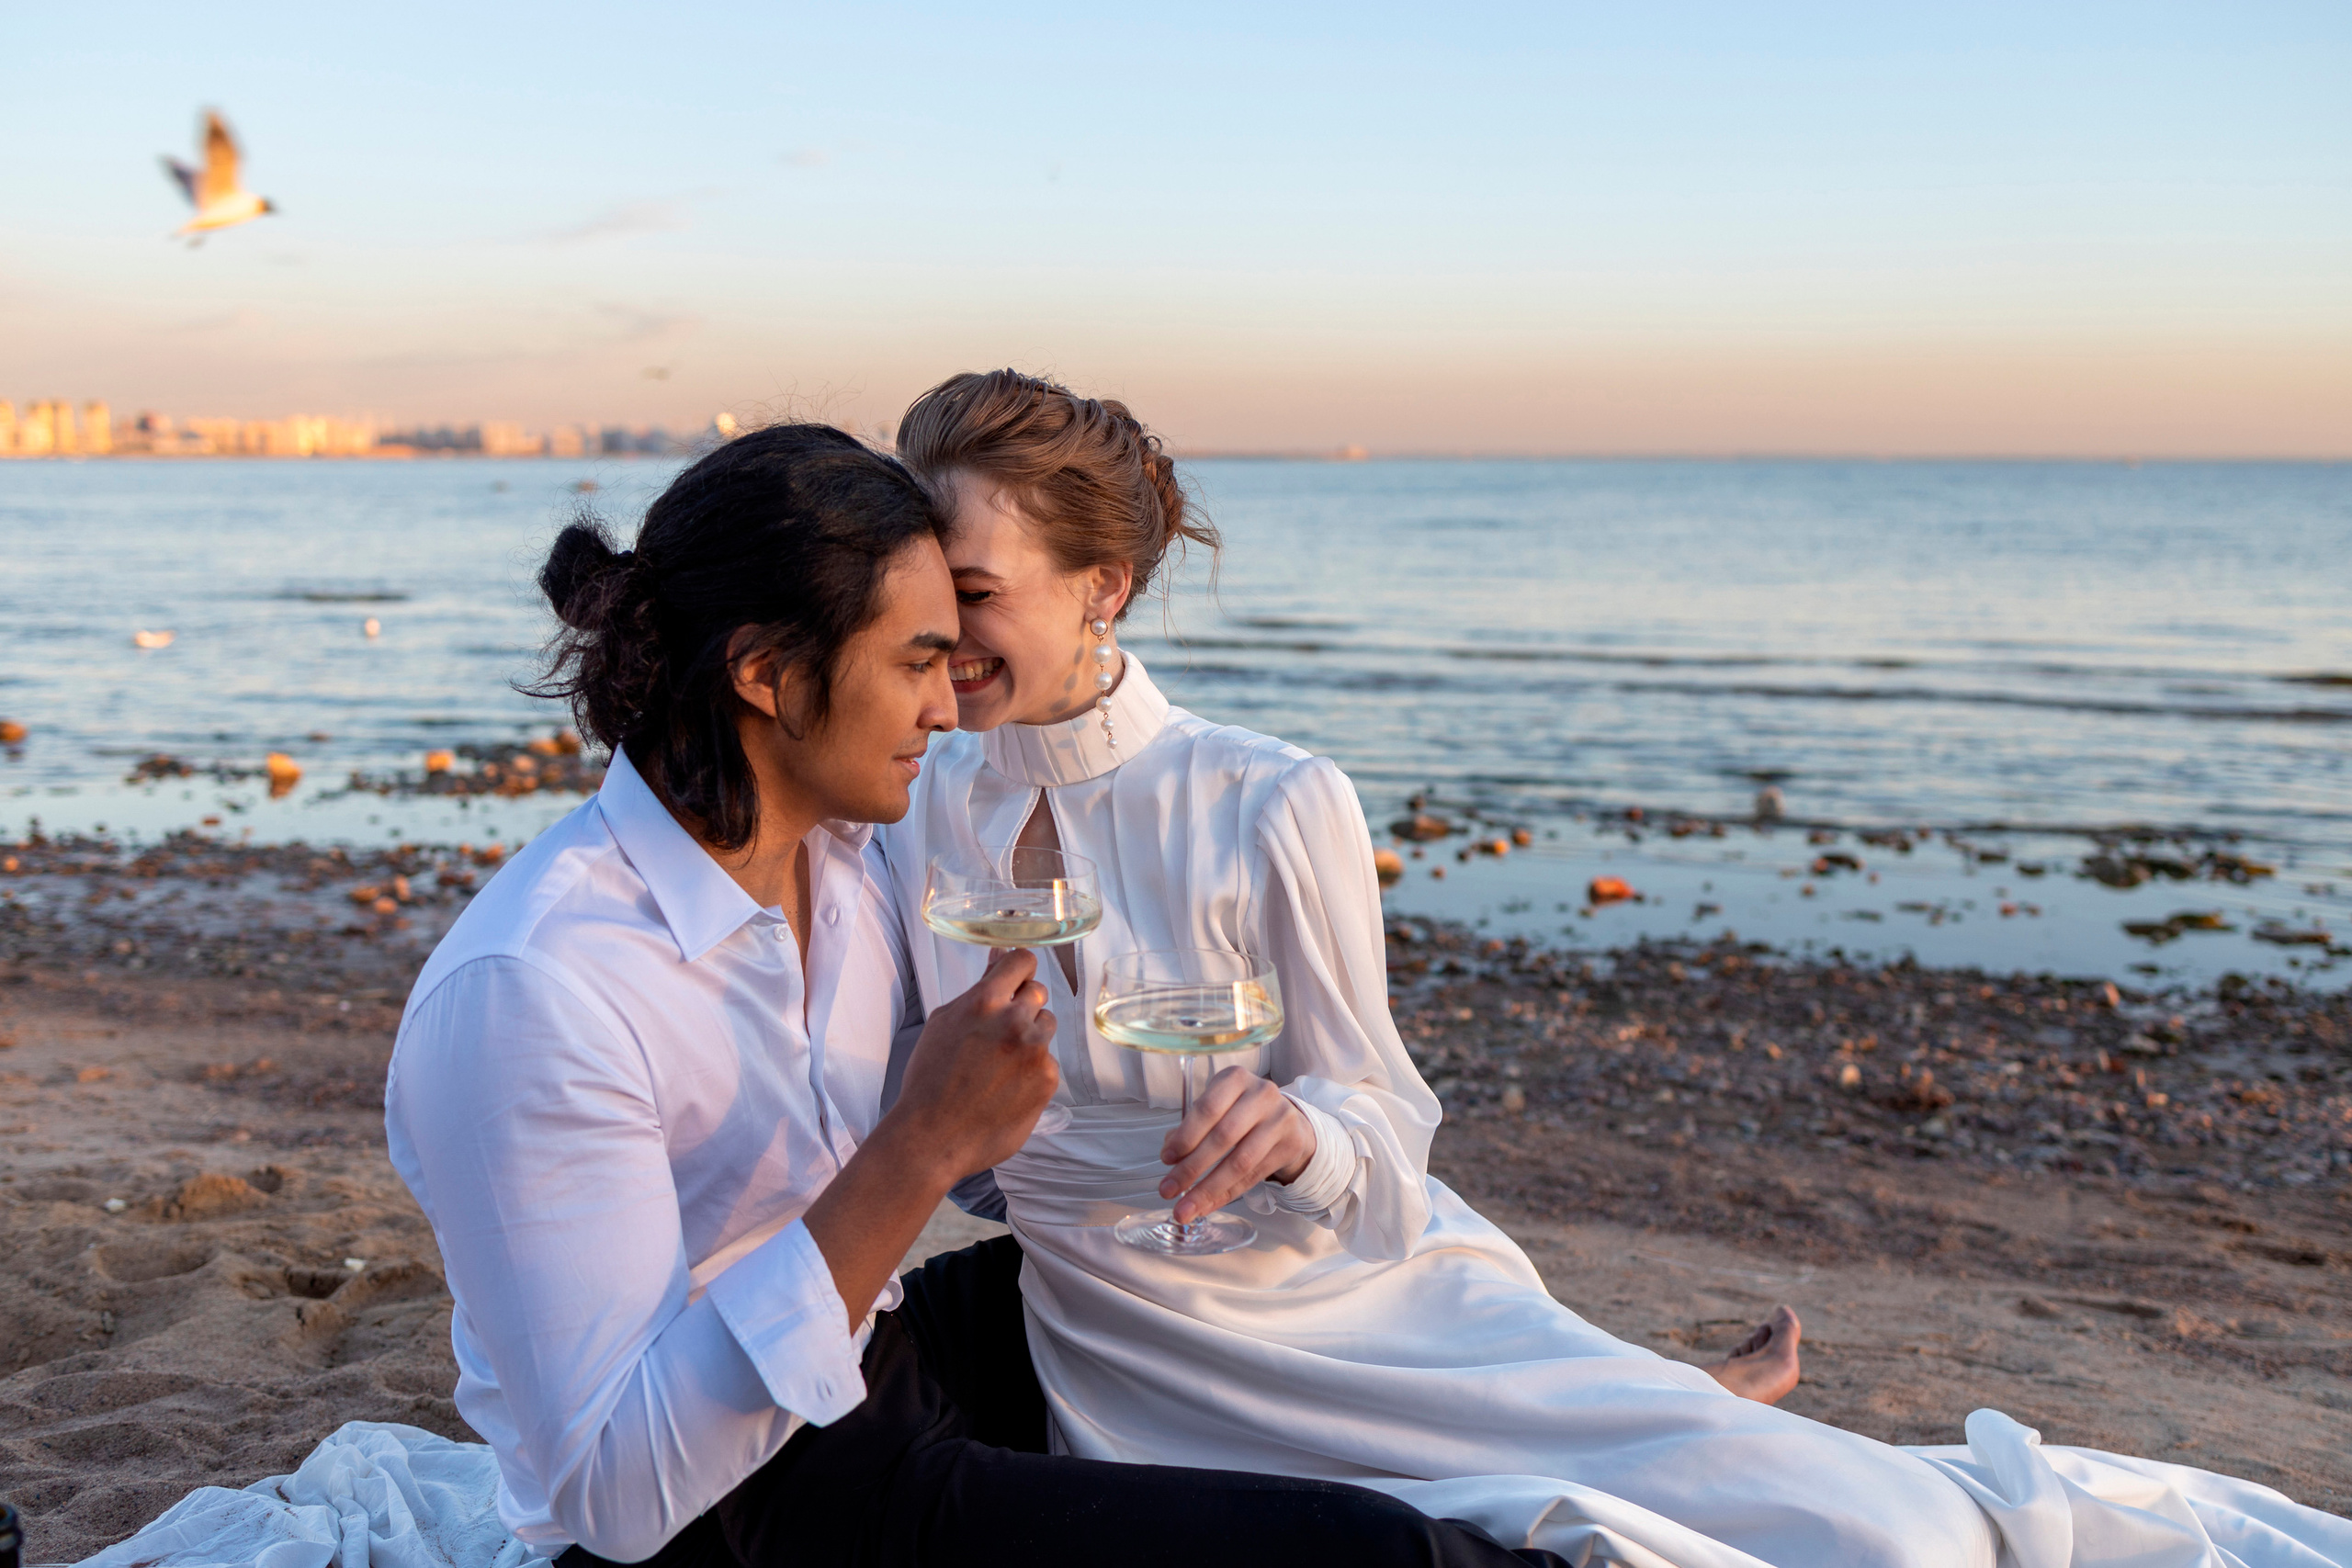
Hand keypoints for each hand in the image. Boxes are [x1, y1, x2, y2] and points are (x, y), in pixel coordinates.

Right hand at [887, 947, 1059, 1180]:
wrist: (932, 1136)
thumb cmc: (930, 1078)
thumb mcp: (944, 1022)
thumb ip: (979, 987)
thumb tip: (999, 955)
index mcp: (985, 1002)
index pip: (1023, 960)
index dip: (1019, 970)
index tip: (1014, 980)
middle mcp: (1015, 1022)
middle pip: (1038, 992)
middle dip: (1021, 1005)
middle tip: (999, 1032)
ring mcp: (1035, 1052)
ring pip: (1046, 1026)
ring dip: (1030, 1036)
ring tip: (1000, 1062)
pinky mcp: (1046, 1079)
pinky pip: (1048, 1061)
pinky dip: (1032, 1069)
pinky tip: (1007, 1087)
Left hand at [1158, 1068, 1314, 1223]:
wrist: (1288, 1121)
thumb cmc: (1242, 1113)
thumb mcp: (1218, 1109)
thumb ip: (1191, 1129)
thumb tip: (1170, 1159)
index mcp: (1235, 1079)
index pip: (1207, 1108)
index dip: (1185, 1136)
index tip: (1166, 1159)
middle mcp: (1261, 1094)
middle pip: (1223, 1137)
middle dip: (1191, 1168)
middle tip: (1168, 1190)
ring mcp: (1280, 1119)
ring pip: (1240, 1162)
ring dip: (1208, 1189)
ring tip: (1185, 1209)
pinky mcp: (1290, 1145)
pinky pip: (1253, 1177)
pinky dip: (1225, 1195)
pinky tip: (1207, 1205)